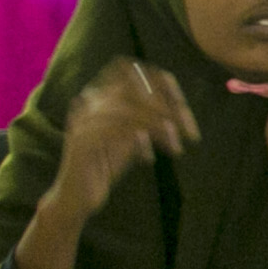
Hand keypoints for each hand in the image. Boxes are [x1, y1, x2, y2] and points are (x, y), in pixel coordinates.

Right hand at [17, 58, 197, 268]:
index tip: (183, 105)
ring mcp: (83, 120)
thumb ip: (148, 121)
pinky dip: (142, 141)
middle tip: (189, 129)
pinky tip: (151, 158)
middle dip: (168, 106)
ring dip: (160, 126)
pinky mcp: (82, 141)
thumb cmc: (106, 167)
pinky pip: (118, 130)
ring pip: (129, 109)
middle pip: (134, 88)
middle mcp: (89, 103)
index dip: (161, 82)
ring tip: (177, 145)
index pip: (130, 70)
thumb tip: (177, 109)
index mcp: (99, 97)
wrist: (78, 198)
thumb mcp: (132, 138)